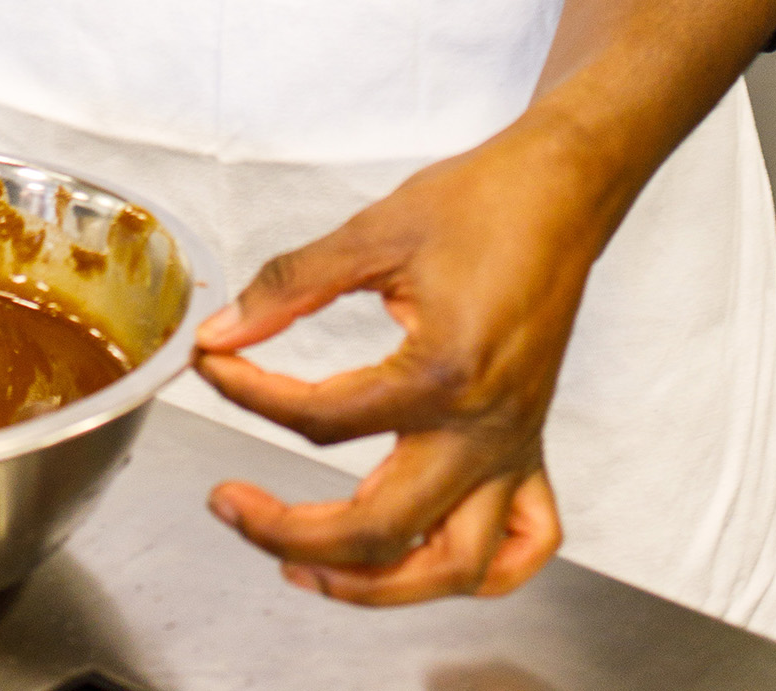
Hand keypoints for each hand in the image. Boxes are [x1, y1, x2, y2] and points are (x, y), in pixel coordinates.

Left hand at [193, 108, 611, 607]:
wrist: (561, 189)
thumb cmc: (482, 202)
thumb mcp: (374, 232)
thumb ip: (291, 286)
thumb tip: (225, 331)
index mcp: (442, 374)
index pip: (321, 419)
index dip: (248, 395)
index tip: (214, 365)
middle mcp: (483, 429)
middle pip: (379, 529)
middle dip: (290, 534)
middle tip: (232, 504)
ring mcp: (513, 446)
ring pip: (452, 566)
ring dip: (376, 585)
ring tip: (308, 569)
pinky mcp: (531, 445)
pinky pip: (521, 543)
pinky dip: (477, 570)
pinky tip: (424, 557)